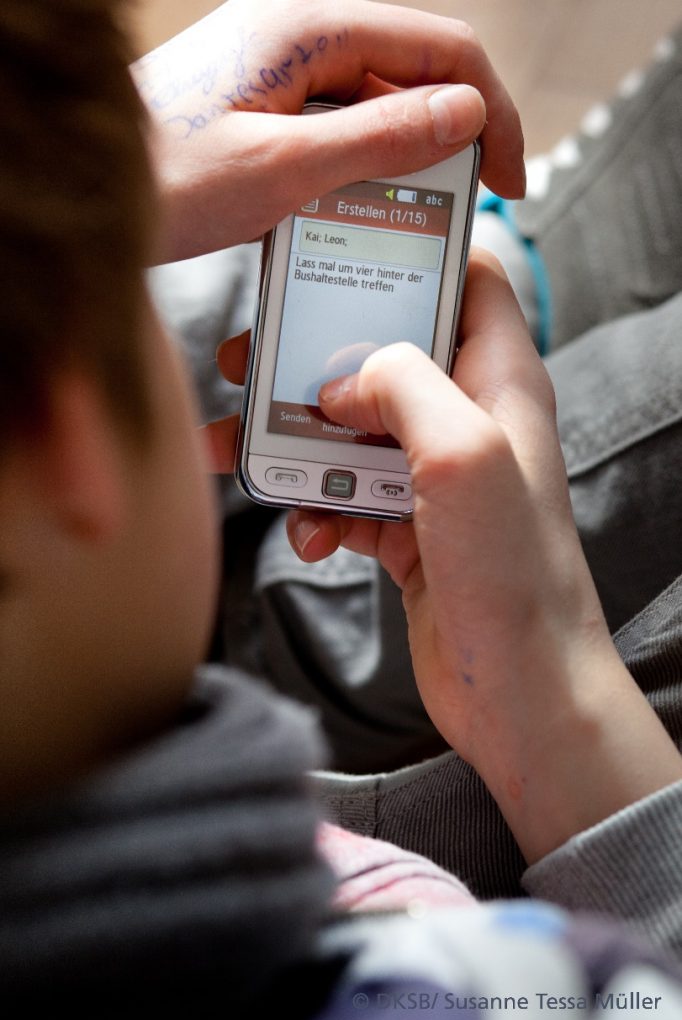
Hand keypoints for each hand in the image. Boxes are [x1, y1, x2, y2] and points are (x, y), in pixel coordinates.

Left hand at [133, 0, 523, 260]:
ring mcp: (281, 71)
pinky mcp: (265, 106)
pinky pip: (336, 129)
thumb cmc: (164, 181)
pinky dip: (362, 170)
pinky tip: (359, 214)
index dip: (493, 111)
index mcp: (311, 29)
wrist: (86, 201)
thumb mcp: (285, 168)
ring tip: (416, 223)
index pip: (442, 49)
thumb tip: (466, 113)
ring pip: (377, 106)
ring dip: (406, 160)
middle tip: (469, 209)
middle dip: (454, 138)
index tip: (510, 178)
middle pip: (413, 74)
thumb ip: (381, 137)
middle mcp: (300, 36)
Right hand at [212, 249, 681, 862]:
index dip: (414, 254)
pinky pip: (346, 498)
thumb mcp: (461, 450)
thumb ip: (401, 383)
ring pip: (351, 431)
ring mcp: (436, 478)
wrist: (517, 688)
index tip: (341, 250)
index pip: (470, 281)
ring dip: (295, 444)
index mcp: (500, 381)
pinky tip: (307, 539)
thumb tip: (342, 380)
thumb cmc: (512, 571)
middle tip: (250, 363)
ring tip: (240, 455)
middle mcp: (469, 420)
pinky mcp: (408, 528)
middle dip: (314, 360)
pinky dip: (317, 512)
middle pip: (384, 357)